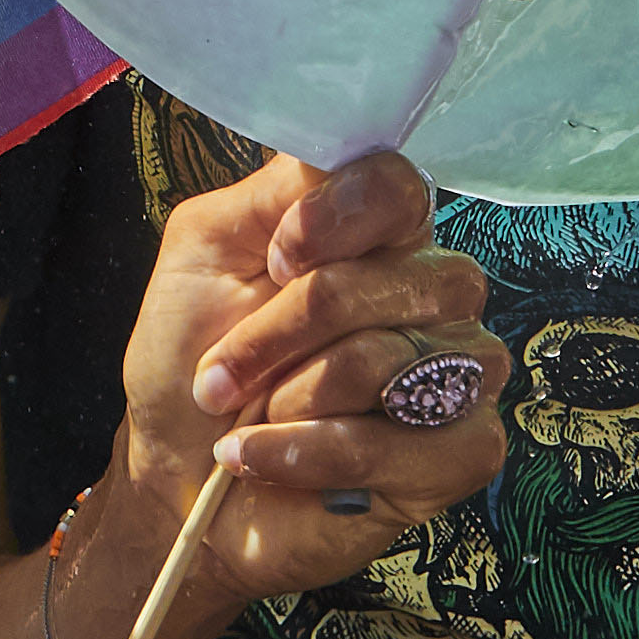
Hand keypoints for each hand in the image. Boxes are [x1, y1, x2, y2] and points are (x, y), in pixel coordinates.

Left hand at [112, 150, 506, 610]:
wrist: (174, 474)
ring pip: (393, 363)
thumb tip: (338, 165)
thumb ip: (276, 196)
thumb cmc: (192, 360)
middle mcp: (432, 294)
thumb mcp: (206, 252)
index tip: (276, 258)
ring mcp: (457, 374)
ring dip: (291, 397)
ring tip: (252, 416)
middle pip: (403, 279)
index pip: (400, 186)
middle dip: (286, 330)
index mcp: (375, 233)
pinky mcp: (464, 453)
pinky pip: (405, 445)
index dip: (337, 219)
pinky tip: (267, 458)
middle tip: (224, 368)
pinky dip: (312, 454)